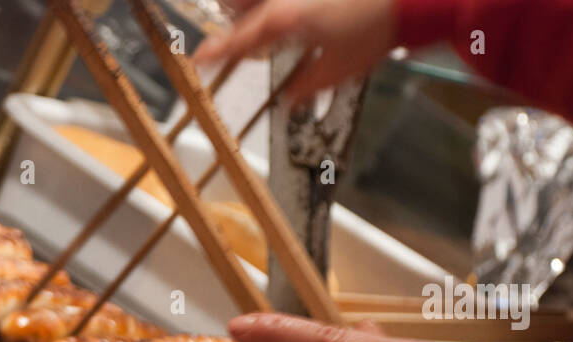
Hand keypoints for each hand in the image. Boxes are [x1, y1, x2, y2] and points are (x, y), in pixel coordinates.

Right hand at [194, 0, 397, 102]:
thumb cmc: (374, 26)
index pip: (237, 41)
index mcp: (282, 21)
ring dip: (255, 14)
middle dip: (233, 22)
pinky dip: (279, 13)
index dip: (214, 53)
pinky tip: (299, 24)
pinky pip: (282, 3)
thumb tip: (290, 100)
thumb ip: (307, 87)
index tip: (198, 60)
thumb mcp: (338, 69)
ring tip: (272, 32)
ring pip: (259, 3)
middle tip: (236, 40)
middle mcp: (284, 0)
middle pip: (238, 6)